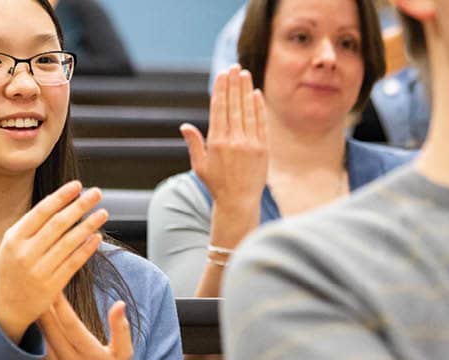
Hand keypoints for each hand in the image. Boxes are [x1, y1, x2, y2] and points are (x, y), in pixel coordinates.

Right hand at [0, 181, 107, 342]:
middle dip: (80, 206)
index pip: (41, 211)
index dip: (61, 196)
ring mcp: (39, 270)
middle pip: (58, 224)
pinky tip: (98, 237)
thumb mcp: (12, 243)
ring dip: (89, 225)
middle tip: (96, 193)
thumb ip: (31, 225)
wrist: (6, 306)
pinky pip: (74, 263)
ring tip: (103, 213)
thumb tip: (60, 201)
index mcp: (14, 238)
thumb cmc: (12, 267)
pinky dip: (87, 248)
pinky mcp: (52, 286)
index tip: (78, 185)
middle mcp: (26, 253)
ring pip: (70, 242)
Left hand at [36, 296, 131, 359]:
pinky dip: (34, 334)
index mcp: (90, 354)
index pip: (71, 324)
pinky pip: (36, 350)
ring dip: (37, 318)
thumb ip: (121, 328)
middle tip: (38, 285)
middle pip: (51, 328)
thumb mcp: (123, 354)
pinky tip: (32, 319)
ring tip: (33, 298)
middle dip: (44, 305)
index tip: (56, 287)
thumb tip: (119, 303)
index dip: (62, 305)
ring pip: (41, 338)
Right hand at [180, 65, 267, 209]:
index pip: (219, 109)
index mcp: (216, 142)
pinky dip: (258, 107)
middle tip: (234, 67)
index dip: (220, 90)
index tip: (221, 75)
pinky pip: (260, 123)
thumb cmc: (216, 185)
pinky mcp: (263, 148)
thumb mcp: (200, 165)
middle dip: (233, 84)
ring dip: (246, 90)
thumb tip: (185, 125)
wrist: (238, 202)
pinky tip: (256, 94)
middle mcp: (233, 140)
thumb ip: (194, 143)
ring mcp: (250, 143)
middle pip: (233, 105)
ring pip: (247, 110)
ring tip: (245, 74)